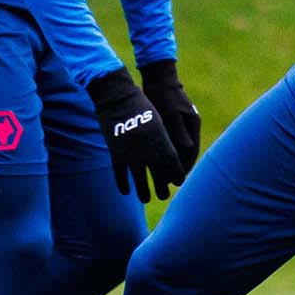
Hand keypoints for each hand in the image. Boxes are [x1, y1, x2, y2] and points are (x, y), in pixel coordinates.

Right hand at [86, 68, 184, 200]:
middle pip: (158, 174)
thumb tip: (168, 158)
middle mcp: (147, 146)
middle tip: (164, 195)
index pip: (172, 162)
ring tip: (146, 198)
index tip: (178, 182)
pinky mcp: (115, 152)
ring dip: (144, 191)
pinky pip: (120, 174)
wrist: (116, 96)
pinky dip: (123, 184)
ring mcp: (130, 151)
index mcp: (160, 137)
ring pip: (139, 179)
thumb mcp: (157, 120)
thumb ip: (162, 139)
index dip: (176, 174)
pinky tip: (126, 192)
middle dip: (162, 187)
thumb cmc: (140, 105)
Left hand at [138, 60, 200, 175]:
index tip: (174, 180)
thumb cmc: (164, 95)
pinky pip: (169, 141)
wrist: (158, 77)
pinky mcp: (172, 122)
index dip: (183, 168)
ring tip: (159, 176)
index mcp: (192, 126)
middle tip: (166, 183)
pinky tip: (153, 159)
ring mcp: (181, 124)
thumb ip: (179, 132)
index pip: (191, 153)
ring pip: (177, 149)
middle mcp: (189, 127)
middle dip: (176, 169)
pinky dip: (163, 152)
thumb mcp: (171, 114)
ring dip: (169, 162)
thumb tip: (186, 151)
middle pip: (185, 154)